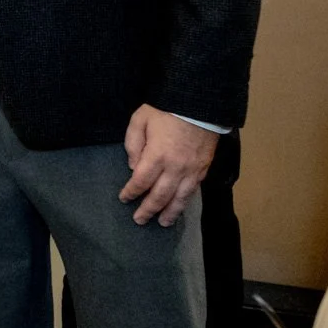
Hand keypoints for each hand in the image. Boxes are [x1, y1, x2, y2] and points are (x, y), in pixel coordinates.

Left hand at [118, 104, 217, 226]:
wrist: (199, 104)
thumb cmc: (166, 110)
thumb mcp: (139, 120)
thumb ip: (133, 144)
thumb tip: (134, 167)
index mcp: (156, 155)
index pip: (141, 181)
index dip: (131, 192)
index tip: (124, 198)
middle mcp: (175, 168)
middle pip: (160, 195)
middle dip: (148, 209)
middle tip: (139, 220)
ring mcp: (192, 170)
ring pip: (180, 198)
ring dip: (170, 213)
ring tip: (162, 223)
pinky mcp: (203, 169)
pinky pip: (193, 191)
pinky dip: (185, 202)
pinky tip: (180, 207)